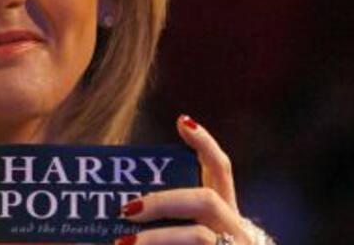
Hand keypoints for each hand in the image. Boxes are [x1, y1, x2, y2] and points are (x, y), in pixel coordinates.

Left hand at [114, 115, 249, 244]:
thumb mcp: (187, 235)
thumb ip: (164, 219)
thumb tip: (117, 209)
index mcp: (225, 215)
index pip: (221, 170)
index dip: (206, 143)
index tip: (182, 121)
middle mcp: (236, 232)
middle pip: (205, 201)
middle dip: (163, 201)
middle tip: (127, 208)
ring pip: (199, 238)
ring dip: (157, 239)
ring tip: (121, 243)